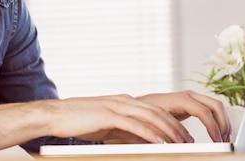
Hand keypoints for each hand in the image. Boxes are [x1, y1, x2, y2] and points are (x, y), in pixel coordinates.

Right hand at [42, 94, 193, 143]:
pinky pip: (134, 125)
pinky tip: (159, 143)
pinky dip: (150, 134)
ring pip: (150, 117)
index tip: (184, 137)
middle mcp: (124, 101)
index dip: (172, 123)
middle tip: (189, 142)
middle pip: (158, 112)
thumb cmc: (80, 121)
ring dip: (168, 131)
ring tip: (180, 144)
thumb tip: (143, 143)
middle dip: (176, 128)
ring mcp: (117, 106)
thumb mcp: (108, 126)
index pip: (155, 111)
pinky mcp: (108, 115)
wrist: (56, 115)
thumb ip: (125, 132)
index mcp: (125, 101)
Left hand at [137, 90, 230, 141]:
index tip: (217, 141)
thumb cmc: (144, 115)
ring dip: (223, 122)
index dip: (213, 127)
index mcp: (180, 99)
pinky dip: (218, 120)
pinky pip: (211, 109)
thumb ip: (169, 133)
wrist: (139, 106)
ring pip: (216, 106)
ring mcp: (192, 98)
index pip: (204, 111)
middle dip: (223, 124)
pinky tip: (218, 133)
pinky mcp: (193, 103)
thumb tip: (185, 144)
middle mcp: (188, 95)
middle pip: (216, 105)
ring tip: (224, 139)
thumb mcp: (154, 125)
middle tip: (225, 141)